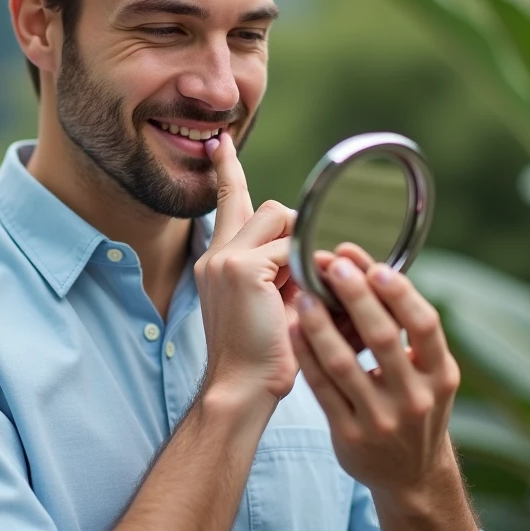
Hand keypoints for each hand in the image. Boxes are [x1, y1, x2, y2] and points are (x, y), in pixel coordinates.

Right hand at [195, 133, 298, 403]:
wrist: (242, 388)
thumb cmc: (263, 355)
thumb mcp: (272, 302)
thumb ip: (282, 268)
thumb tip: (313, 248)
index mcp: (218, 260)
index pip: (226, 201)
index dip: (227, 169)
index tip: (221, 142)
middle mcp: (216, 253)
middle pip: (269, 207)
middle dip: (296, 232)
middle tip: (303, 275)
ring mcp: (224, 258)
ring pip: (281, 219)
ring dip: (301, 250)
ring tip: (299, 292)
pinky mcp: (241, 268)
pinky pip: (290, 248)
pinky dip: (304, 271)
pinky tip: (297, 301)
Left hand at [289, 244, 462, 503]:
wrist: (411, 475)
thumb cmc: (415, 404)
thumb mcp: (428, 372)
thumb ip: (403, 327)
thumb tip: (367, 267)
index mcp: (441, 375)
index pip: (424, 326)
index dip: (400, 294)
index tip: (375, 267)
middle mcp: (415, 398)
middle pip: (382, 339)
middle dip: (356, 297)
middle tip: (333, 266)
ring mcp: (381, 419)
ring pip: (344, 363)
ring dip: (321, 324)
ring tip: (305, 294)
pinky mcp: (349, 434)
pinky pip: (322, 387)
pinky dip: (307, 355)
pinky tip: (294, 329)